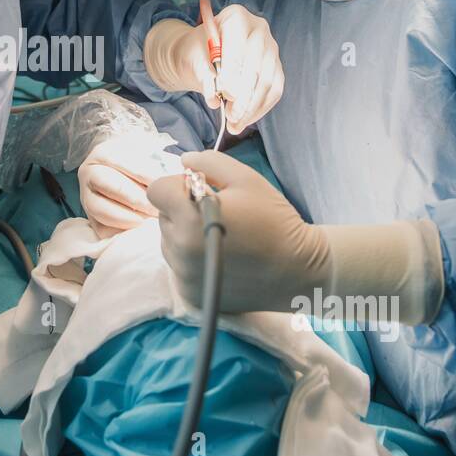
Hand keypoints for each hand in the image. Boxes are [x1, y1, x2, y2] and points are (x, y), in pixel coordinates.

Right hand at [77, 132, 179, 229]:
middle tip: (156, 208)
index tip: (161, 186)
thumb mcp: (139, 153)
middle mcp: (89, 173)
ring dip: (126, 217)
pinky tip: (135, 231)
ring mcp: (86, 196)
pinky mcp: (89, 217)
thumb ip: (151, 161)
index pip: (123, 163)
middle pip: (111, 186)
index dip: (144, 175)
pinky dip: (118, 231)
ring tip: (146, 221)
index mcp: (102, 154)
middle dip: (136, 199)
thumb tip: (167, 179)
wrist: (115, 172)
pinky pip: (100, 227)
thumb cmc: (133, 163)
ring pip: (101, 209)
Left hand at [143, 4, 283, 134]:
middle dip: (243, 96)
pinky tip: (246, 120)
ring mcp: (271, 47)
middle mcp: (259, 29)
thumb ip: (204, 76)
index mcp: (236, 17)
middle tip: (230, 116)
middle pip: (257, 66)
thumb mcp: (194, 59)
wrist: (205, 52)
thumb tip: (214, 98)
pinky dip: (260, 108)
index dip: (234, 71)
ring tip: (234, 123)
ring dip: (252, 107)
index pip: (238, 45)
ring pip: (268, 82)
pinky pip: (274, 90)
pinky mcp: (276, 66)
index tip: (227, 93)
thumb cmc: (198, 52)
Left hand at [147, 150, 328, 313]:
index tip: (202, 190)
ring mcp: (183, 276)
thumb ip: (209, 163)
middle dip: (182, 209)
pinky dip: (192, 258)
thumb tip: (184, 161)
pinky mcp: (190, 294)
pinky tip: (222, 256)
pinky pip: (178, 265)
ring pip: (168, 241)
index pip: (157, 190)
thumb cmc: (274, 220)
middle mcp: (180, 251)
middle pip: (162, 216)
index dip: (178, 185)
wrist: (298, 270)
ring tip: (222, 236)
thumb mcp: (246, 178)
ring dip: (185, 234)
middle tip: (217, 213)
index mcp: (189, 220)